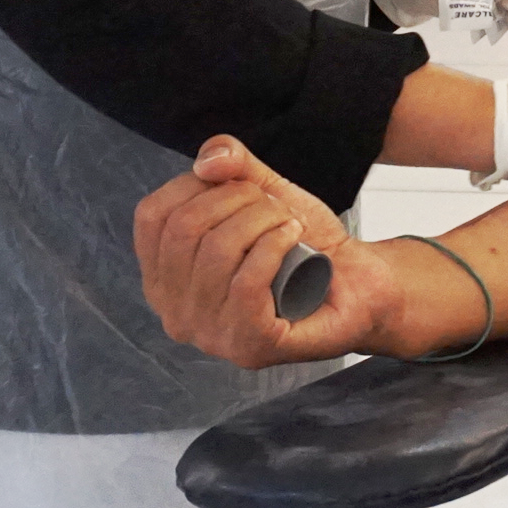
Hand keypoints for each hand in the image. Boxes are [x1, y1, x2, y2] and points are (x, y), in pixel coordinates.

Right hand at [135, 139, 405, 368]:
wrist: (354, 282)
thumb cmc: (301, 244)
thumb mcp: (261, 192)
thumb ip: (231, 164)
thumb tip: (206, 161)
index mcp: (163, 277)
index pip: (153, 216)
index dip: (197, 184)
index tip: (241, 186)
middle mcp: (175, 313)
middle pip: (185, 229)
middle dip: (238, 199)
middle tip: (274, 206)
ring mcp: (209, 335)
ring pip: (217, 252)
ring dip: (263, 220)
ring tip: (289, 223)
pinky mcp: (248, 346)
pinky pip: (246, 283)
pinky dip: (274, 246)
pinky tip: (293, 238)